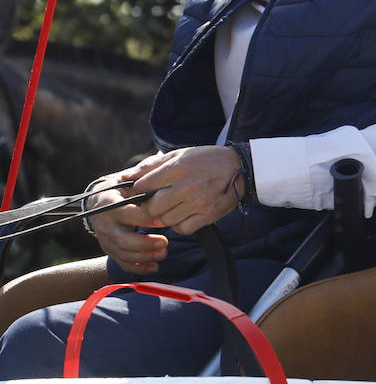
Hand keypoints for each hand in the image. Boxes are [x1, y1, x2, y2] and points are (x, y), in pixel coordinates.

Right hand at [86, 171, 168, 274]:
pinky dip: (139, 268)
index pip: (126, 213)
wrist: (99, 200)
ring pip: (123, 254)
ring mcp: (105, 239)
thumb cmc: (121, 187)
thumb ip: (141, 177)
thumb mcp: (127, 178)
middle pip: (122, 240)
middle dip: (145, 243)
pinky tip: (154, 266)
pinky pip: (122, 263)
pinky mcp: (110, 249)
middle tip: (165, 242)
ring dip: (145, 256)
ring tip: (164, 253)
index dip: (146, 217)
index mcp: (108, 204)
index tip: (164, 218)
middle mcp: (104, 224)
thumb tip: (155, 174)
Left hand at [124, 145, 244, 235]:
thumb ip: (151, 166)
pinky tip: (185, 214)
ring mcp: (199, 202)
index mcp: (177, 168)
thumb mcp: (179, 155)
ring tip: (175, 206)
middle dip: (151, 206)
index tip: (142, 191)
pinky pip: (183, 229)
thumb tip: (126, 176)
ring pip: (166, 220)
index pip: (143, 186)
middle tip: (158, 201)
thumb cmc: (206, 160)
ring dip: (166, 216)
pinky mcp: (208, 215)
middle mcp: (187, 186)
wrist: (241, 168)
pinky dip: (180, 225)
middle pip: (152, 207)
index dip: (138, 190)